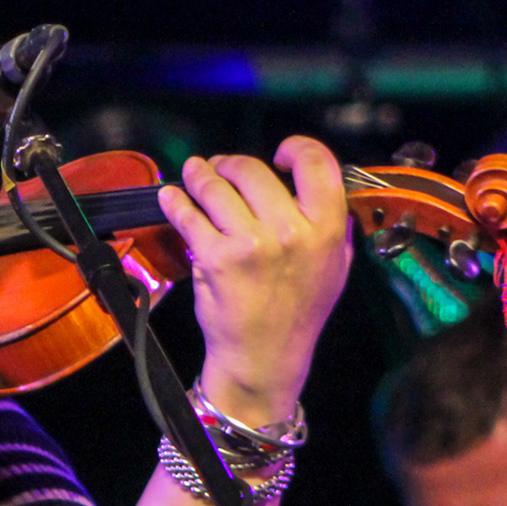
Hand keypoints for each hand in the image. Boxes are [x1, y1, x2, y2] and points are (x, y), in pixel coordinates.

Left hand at [157, 136, 352, 425]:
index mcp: (326, 230)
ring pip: (216, 187)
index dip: (295, 148)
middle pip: (253, 170)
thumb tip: (318, 187)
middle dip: (230, 164)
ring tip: (195, 175)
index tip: (278, 155)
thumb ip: (332, 227)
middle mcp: (290, 232)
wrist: (265, 357)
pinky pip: (189, 215)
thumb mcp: (334, 269)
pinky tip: (172, 198)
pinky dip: (175, 201)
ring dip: (200, 176)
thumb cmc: (297, 314)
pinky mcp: (215, 258)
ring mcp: (250, 244)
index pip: (316, 164)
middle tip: (220, 168)